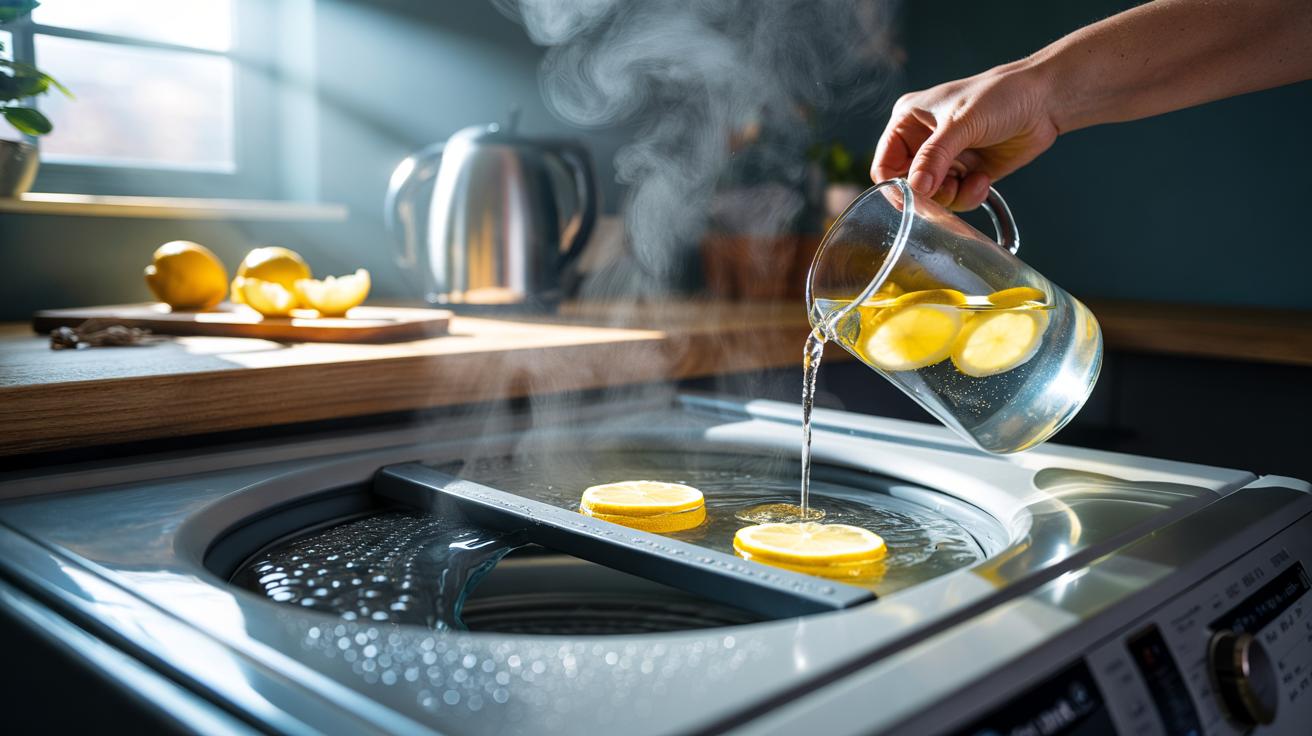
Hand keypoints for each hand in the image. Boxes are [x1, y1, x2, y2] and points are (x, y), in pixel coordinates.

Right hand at [873, 62, 1058, 210]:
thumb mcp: (961, 124)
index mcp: (908, 122)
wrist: (1045, 101)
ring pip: (932, 197)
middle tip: (948, 190)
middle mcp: (922, 142)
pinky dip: (968, 196)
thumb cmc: (1000, 96)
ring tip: (972, 180)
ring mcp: (945, 159)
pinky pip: (956, 198)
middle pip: (908, 186)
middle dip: (929, 194)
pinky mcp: (967, 173)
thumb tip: (914, 188)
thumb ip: (934, 157)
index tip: (914, 199)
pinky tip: (983, 180)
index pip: (884, 165)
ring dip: (952, 196)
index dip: (895, 185)